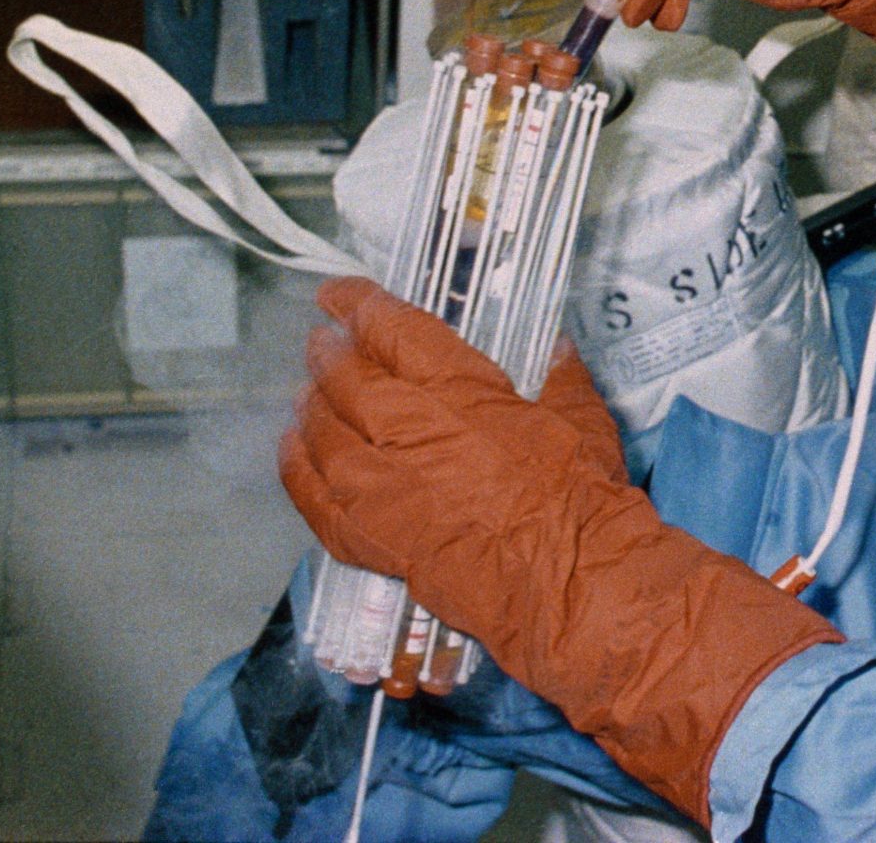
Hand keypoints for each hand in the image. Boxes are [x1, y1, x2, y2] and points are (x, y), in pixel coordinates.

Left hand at [280, 278, 841, 824]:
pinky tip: (293, 447)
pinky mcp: (366, 537)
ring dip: (310, 401)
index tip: (340, 294)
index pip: (389, 328)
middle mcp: (404, 428)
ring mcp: (377, 485)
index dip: (357, 303)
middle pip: (343, 374)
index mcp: (458, 387)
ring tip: (310, 389)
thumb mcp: (581, 415)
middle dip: (328, 349)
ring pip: (318, 428)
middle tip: (324, 339)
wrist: (565, 582)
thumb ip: (557, 375)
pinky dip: (294, 463)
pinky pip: (308, 493)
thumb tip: (553, 348)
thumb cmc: (581, 494)